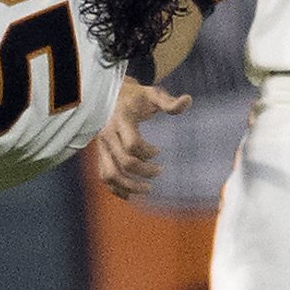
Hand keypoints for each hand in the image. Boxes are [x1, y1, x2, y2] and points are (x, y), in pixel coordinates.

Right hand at [94, 76, 191, 199]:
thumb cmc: (136, 97)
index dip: (148, 152)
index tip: (158, 151)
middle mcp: (107, 134)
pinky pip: (103, 176)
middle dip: (144, 171)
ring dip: (129, 186)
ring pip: (110, 174)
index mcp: (120, 120)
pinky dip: (116, 189)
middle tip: (159, 171)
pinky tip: (130, 194)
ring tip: (146, 190)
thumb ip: (169, 102)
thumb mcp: (153, 95)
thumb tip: (188, 100)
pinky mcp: (100, 153)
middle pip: (124, 162)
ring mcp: (101, 146)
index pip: (132, 144)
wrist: (112, 97)